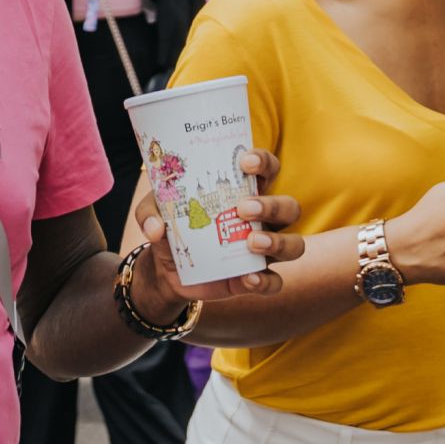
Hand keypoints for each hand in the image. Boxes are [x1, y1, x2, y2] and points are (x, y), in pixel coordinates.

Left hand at [123, 147, 299, 318]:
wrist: (165, 270)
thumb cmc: (170, 226)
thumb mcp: (153, 212)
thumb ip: (150, 212)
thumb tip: (156, 227)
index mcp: (244, 192)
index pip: (268, 170)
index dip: (264, 162)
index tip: (245, 162)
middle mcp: (262, 220)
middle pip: (289, 207)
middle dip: (272, 205)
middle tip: (243, 208)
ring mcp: (262, 250)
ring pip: (294, 245)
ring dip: (278, 242)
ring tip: (251, 242)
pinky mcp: (254, 278)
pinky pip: (275, 282)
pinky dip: (266, 281)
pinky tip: (248, 278)